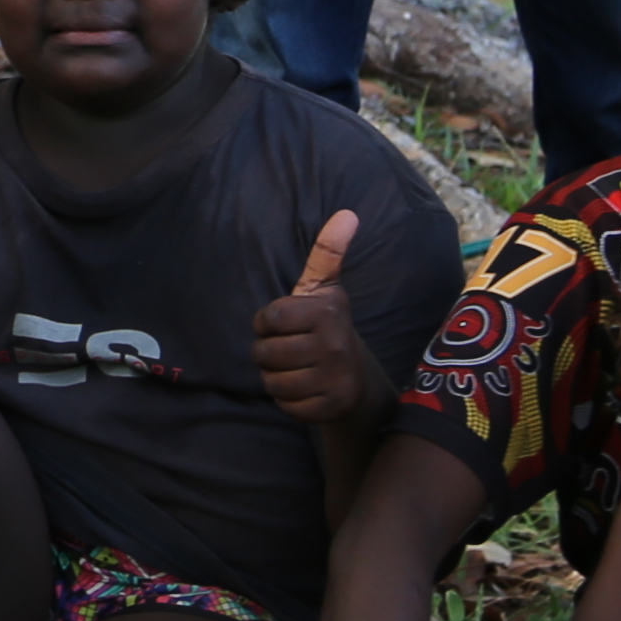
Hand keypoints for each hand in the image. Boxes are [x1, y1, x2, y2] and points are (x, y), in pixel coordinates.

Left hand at [249, 210, 371, 425]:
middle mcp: (335, 344)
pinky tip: (306, 390)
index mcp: (327, 311)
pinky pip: (286, 406)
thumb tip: (347, 213)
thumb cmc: (325, 326)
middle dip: (269, 354)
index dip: (268, 324)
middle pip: (264, 353)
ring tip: (298, 369)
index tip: (288, 325)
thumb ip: (328, 252)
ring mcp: (335, 378)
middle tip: (291, 350)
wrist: (356, 377)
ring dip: (276, 379)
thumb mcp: (324, 288)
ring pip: (273, 383)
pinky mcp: (332, 407)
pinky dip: (289, 402)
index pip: (266, 320)